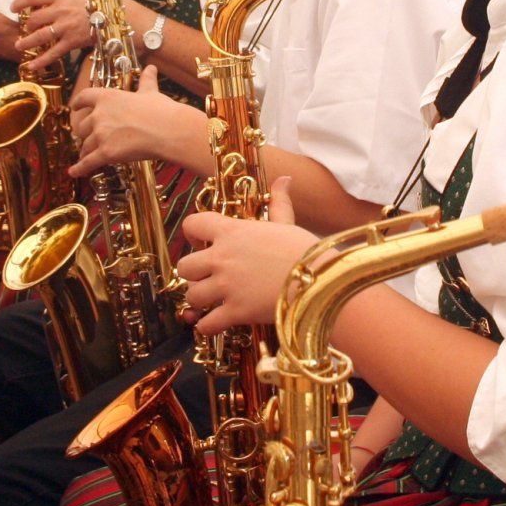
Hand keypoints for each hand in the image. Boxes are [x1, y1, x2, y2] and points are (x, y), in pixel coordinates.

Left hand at [14, 0, 95, 69]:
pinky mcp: (71, 42)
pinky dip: (41, 61)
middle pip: (34, 19)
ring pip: (39, 36)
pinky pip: (53, 53)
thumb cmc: (97, 2)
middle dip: (26, 26)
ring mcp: (65, 27)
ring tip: (19, 45)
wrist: (114, 16)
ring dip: (26, 42)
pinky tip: (32, 65)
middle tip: (25, 29)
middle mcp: (60, 10)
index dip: (19, 2)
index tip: (13, 8)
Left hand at [68, 65, 194, 175]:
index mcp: (107, 97)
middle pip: (82, 126)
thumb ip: (146, 81)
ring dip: (86, 150)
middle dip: (84, 133)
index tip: (75, 107)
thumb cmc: (160, 110)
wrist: (168, 129)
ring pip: (85, 145)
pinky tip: (74, 172)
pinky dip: (80, 168)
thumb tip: (152, 68)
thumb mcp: (150, 92)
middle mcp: (99, 115)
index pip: (84, 97)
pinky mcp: (106, 153)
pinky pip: (88, 162)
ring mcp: (101, 134)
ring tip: (87, 155)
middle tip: (89, 137)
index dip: (77, 103)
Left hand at [177, 178, 315, 334]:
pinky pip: (206, 325)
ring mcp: (226, 286)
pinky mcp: (235, 312)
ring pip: (192, 295)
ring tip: (214, 301)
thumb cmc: (305, 251)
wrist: (321, 281)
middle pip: (184, 266)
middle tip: (208, 277)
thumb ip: (279, 202)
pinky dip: (208, 326)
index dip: (193, 234)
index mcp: (232, 232)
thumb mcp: (287, 223)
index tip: (203, 243)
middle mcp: (222, 258)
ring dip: (200, 300)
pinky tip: (218, 322)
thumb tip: (285, 178)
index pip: (193, 224)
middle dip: (193, 273)